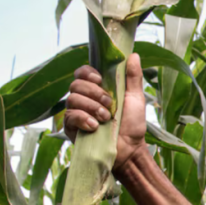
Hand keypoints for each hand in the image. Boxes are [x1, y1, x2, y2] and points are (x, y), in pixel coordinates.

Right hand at [65, 52, 146, 171]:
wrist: (130, 149)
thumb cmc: (133, 125)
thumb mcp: (136, 98)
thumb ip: (133, 77)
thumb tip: (133, 55)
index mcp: (97, 89)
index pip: (82, 72)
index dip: (88, 72)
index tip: (101, 80)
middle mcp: (84, 99)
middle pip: (76, 84)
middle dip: (94, 93)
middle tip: (110, 104)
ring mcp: (76, 113)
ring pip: (72, 99)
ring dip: (92, 106)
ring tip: (106, 118)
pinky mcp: (71, 129)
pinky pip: (69, 116)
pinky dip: (83, 118)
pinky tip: (94, 126)